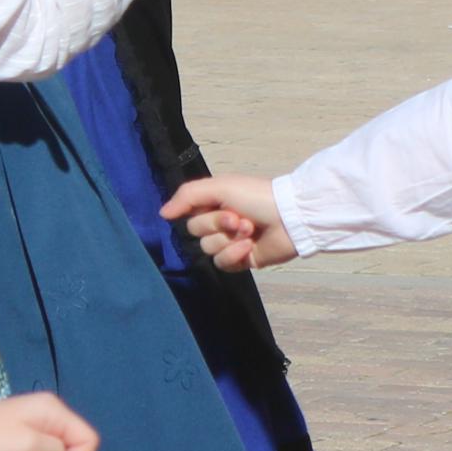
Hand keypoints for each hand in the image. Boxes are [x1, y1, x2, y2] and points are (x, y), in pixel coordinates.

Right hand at [162, 174, 295, 271]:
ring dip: (230, 240)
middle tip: (242, 219)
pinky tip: (249, 247)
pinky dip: (234, 254)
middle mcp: (219, 223)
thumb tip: (162, 213)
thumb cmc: (256, 196)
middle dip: (219, 226)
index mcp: (213, 204)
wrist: (289, 217)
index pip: (189, 215)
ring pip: (208, 249)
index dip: (205, 215)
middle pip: (197, 233)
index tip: (226, 208)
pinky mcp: (241, 260)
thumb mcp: (220, 187)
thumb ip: (187, 195)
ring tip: (251, 231)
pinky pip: (222, 264)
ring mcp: (230, 243)